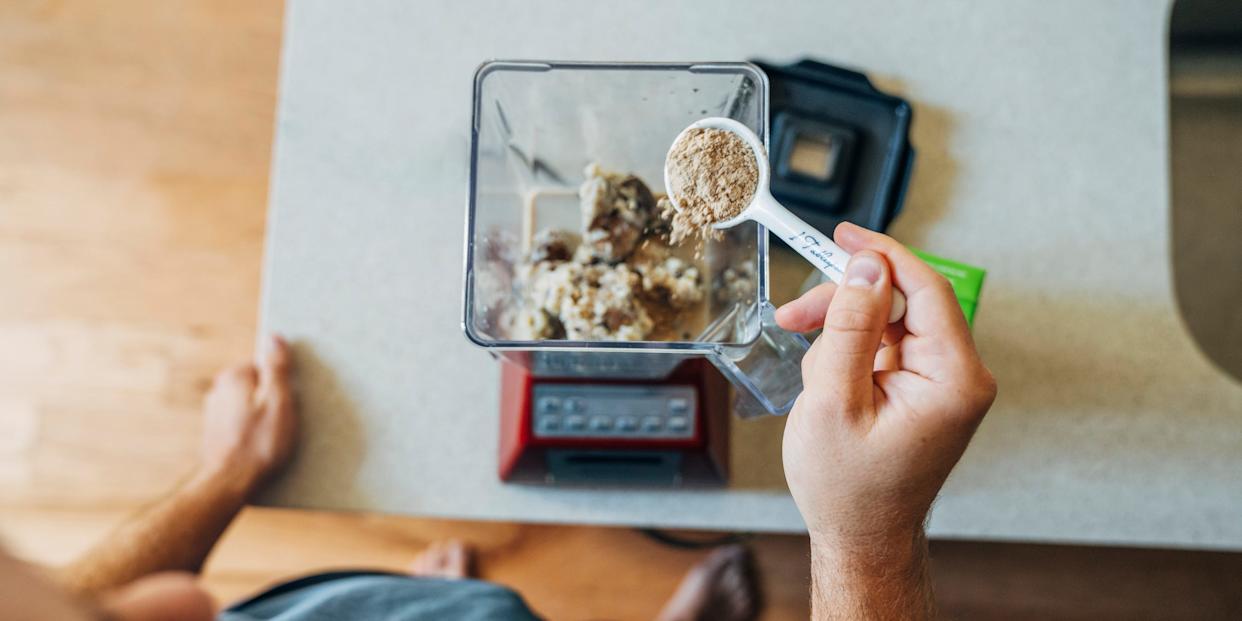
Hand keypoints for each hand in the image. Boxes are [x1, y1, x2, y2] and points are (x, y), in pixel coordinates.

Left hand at [197, 335, 296, 493]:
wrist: (229, 485)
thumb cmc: (260, 444)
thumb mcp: (279, 402)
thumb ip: (277, 367)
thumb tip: (274, 338)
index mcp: (234, 376)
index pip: (267, 366)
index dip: (283, 383)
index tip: (291, 400)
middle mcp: (219, 390)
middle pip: (258, 385)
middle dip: (274, 399)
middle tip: (286, 421)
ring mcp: (215, 412)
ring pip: (250, 406)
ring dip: (264, 416)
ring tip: (275, 439)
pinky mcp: (216, 432)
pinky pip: (242, 423)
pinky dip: (253, 431)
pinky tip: (262, 447)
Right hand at [777, 223, 995, 552]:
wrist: (860, 537)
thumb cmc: (849, 487)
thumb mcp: (835, 402)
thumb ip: (851, 329)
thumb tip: (867, 268)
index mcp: (953, 378)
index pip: (926, 289)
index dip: (882, 255)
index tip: (843, 235)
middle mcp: (959, 376)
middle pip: (902, 302)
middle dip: (845, 305)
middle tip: (794, 315)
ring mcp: (943, 382)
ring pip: (887, 322)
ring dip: (841, 336)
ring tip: (814, 379)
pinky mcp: (924, 387)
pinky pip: (884, 346)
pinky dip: (849, 355)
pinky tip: (829, 385)